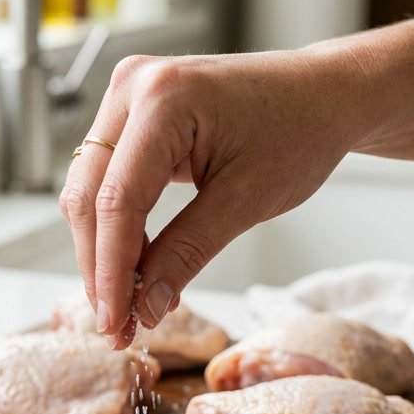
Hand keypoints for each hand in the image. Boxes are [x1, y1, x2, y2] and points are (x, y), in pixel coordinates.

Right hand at [59, 49, 360, 348]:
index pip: (116, 201)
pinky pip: (107, 178)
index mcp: (162, 99)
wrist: (324, 94)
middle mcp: (133, 87)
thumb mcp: (247, 201)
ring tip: (126, 306)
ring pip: (89, 190)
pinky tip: (135, 268)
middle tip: (117, 325)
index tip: (116, 322)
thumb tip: (146, 305)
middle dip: (100, 267)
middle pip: (88, 196)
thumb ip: (188, 252)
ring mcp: (127, 95)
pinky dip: (117, 227)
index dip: (112, 271)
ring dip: (103, 251)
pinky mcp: (132, 113)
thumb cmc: (300, 131)